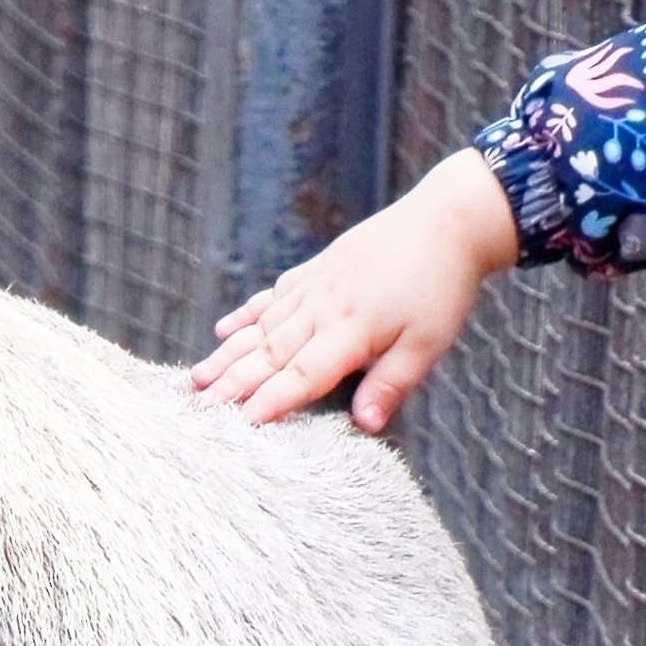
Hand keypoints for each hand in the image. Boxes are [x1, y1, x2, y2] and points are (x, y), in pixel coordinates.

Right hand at [192, 147, 520, 429]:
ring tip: (197, 379)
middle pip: (268, 354)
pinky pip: (272, 296)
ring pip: (261, 327)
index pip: (301, 376)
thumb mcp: (427, 344)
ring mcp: (315, 287)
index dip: (269, 402)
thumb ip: (391, 385)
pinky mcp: (317, 270)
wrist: (448, 220)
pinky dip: (245, 314)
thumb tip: (365, 426)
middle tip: (198, 410)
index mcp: (350, 332)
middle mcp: (323, 310)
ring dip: (227, 355)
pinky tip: (223, 330)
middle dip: (232, 384)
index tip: (239, 425)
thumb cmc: (442, 287)